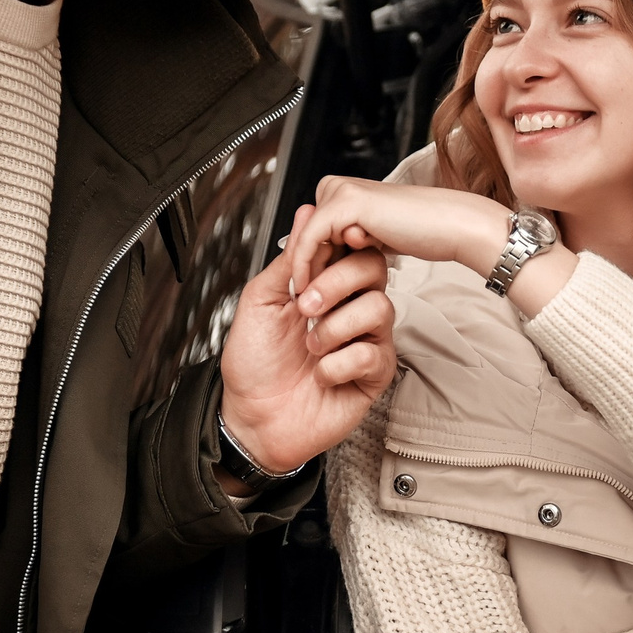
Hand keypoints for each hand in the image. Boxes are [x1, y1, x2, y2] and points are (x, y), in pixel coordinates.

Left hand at [218, 211, 395, 474]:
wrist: (252, 418)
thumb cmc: (254, 364)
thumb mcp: (260, 301)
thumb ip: (289, 260)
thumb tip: (307, 214)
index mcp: (326, 286)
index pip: (351, 247)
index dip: (340, 244)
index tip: (319, 254)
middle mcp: (351, 308)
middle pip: (375, 269)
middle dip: (337, 283)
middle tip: (305, 306)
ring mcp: (366, 341)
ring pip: (380, 309)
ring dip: (334, 327)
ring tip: (310, 347)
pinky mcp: (374, 375)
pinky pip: (373, 353)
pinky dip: (338, 365)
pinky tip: (321, 376)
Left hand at [282, 177, 514, 294]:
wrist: (449, 225)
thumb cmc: (420, 231)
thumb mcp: (370, 238)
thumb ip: (346, 243)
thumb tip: (317, 261)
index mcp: (341, 191)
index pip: (306, 232)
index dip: (303, 263)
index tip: (301, 292)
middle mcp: (336, 186)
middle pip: (301, 234)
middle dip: (302, 268)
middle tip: (300, 300)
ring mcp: (339, 191)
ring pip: (302, 238)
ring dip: (302, 271)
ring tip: (306, 300)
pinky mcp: (345, 203)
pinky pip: (310, 240)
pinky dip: (306, 267)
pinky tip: (309, 290)